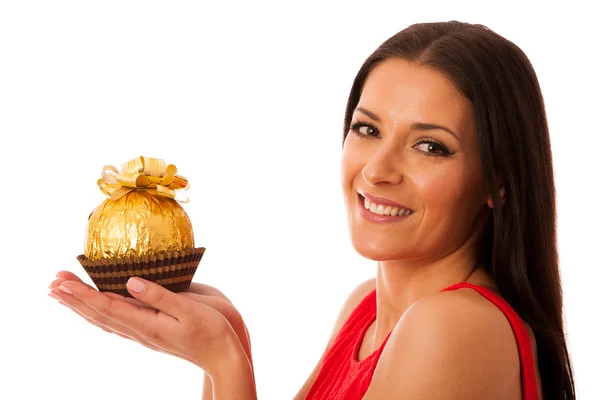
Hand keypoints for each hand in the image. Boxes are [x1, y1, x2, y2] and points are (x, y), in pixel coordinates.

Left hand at [48, 271, 251, 376]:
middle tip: (52, 283)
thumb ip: (160, 295)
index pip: (107, 307)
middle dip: (74, 299)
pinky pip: (117, 322)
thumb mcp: (189, 309)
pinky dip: (99, 313)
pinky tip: (96, 308)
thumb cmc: (212, 330)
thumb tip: (130, 282)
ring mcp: (145, 334)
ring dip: (82, 307)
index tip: (61, 283)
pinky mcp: (151, 332)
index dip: (82, 295)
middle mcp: (141, 331)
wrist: (223, 355)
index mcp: (148, 324)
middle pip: (99, 314)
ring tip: (63, 295)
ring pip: (105, 320)